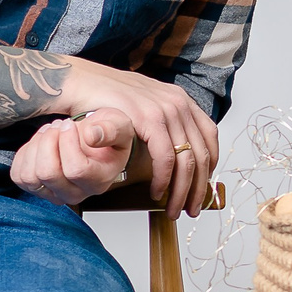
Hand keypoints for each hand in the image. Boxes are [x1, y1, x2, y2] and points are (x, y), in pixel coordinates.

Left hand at [10, 108, 136, 207]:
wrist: (96, 141)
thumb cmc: (107, 134)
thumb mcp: (118, 125)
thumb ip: (110, 130)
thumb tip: (91, 136)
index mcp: (99, 181)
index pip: (76, 169)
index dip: (67, 142)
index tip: (69, 124)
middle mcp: (76, 193)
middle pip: (48, 174)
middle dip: (48, 141)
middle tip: (58, 125)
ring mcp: (54, 194)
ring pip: (30, 176)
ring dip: (36, 146)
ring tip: (50, 132)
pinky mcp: (36, 189)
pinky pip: (19, 175)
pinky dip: (25, 154)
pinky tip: (41, 142)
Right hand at [50, 61, 220, 214]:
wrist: (81, 82)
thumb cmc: (107, 99)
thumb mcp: (145, 108)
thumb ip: (163, 125)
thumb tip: (176, 151)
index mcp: (181, 100)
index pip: (210, 137)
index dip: (210, 167)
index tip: (202, 187)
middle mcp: (178, 103)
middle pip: (202, 153)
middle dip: (199, 188)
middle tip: (191, 209)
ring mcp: (165, 109)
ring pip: (186, 160)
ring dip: (181, 191)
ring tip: (174, 209)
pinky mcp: (148, 118)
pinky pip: (165, 157)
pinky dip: (163, 179)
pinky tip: (156, 192)